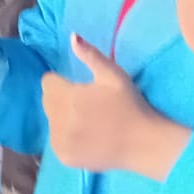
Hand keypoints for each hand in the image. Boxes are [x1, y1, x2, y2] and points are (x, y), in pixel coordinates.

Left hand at [42, 34, 184, 176]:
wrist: (145, 144)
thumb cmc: (130, 105)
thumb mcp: (113, 75)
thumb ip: (90, 55)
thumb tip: (72, 37)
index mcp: (67, 97)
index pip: (48, 83)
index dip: (64, 83)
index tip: (82, 89)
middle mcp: (58, 120)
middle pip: (48, 101)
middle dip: (62, 99)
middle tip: (88, 105)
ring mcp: (60, 141)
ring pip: (51, 121)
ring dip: (63, 119)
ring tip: (89, 122)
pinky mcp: (64, 157)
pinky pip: (56, 141)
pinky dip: (66, 138)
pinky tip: (87, 137)